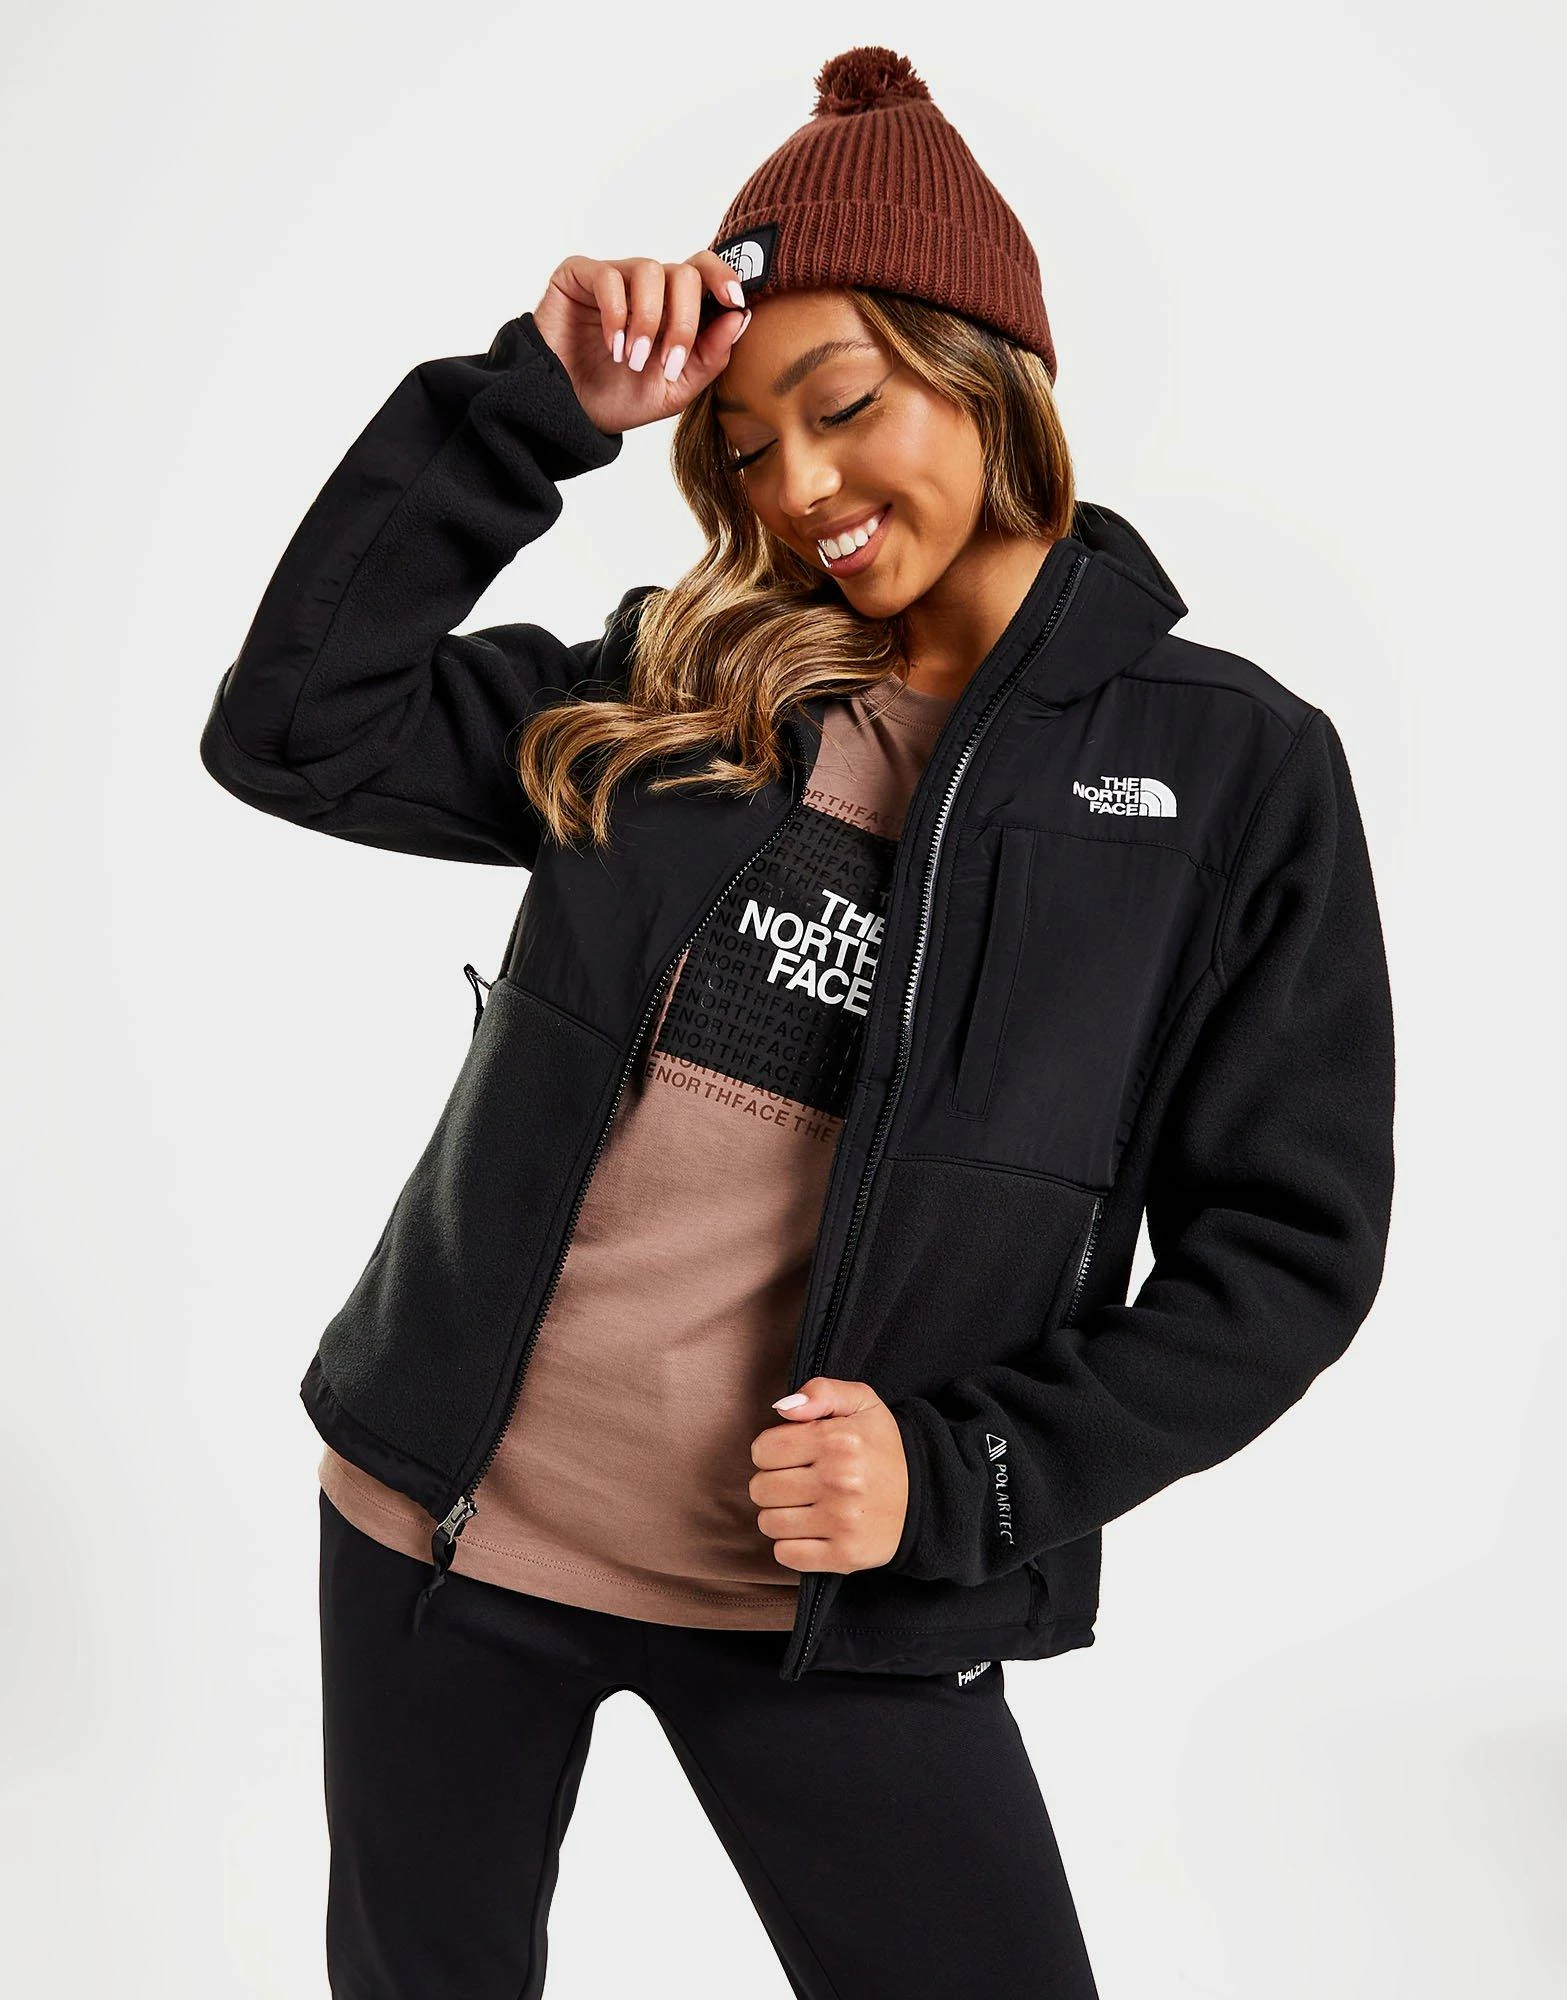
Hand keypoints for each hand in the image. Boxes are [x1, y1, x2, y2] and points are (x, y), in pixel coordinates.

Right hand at [532, 252, 750, 435]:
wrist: (568, 413)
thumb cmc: (619, 400)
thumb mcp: (675, 388)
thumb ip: (710, 357)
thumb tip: (739, 317)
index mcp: (674, 309)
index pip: (705, 273)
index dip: (724, 278)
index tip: (734, 302)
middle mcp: (647, 289)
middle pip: (683, 272)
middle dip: (684, 320)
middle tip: (669, 362)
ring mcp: (614, 278)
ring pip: (649, 270)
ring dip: (648, 320)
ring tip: (633, 360)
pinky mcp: (579, 276)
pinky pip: (608, 276)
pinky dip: (617, 314)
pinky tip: (613, 346)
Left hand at [748, 1377, 909, 1573]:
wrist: (927, 1494)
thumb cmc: (883, 1446)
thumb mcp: (861, 1403)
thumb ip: (821, 1391)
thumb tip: (782, 1408)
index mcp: (838, 1440)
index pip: (763, 1450)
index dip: (772, 1450)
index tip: (793, 1454)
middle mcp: (839, 1482)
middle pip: (761, 1488)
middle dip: (773, 1482)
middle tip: (798, 1480)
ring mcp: (842, 1523)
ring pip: (769, 1523)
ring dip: (779, 1515)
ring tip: (804, 1506)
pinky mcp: (845, 1556)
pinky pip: (786, 1555)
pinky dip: (791, 1545)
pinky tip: (811, 1531)